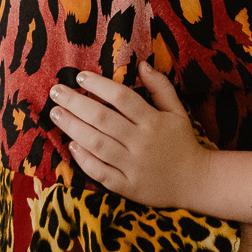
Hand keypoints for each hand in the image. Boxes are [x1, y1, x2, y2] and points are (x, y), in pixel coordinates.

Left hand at [49, 62, 209, 207]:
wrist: (196, 181)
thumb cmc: (182, 142)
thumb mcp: (177, 111)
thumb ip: (161, 87)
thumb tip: (142, 64)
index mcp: (153, 121)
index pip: (121, 97)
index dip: (98, 85)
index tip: (79, 76)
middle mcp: (141, 142)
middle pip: (102, 118)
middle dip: (75, 103)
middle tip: (56, 91)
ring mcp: (133, 166)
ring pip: (96, 144)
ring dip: (72, 127)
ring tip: (56, 113)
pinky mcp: (127, 187)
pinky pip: (100, 172)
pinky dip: (83, 158)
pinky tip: (71, 144)